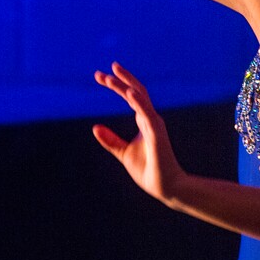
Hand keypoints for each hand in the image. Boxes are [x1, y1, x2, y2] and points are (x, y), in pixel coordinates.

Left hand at [92, 62, 183, 205]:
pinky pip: (148, 114)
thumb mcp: (123, 152)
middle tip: (101, 73)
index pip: (131, 96)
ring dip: (125, 86)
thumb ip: (110, 140)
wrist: (165, 187)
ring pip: (140, 98)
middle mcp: (150, 118)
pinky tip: (129, 92)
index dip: (116, 84)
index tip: (100, 76)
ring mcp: (155, 124)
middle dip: (120, 79)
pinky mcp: (157, 134)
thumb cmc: (148, 170)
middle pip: (136, 91)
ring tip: (110, 77)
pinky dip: (139, 102)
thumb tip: (95, 127)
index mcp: (144, 120)